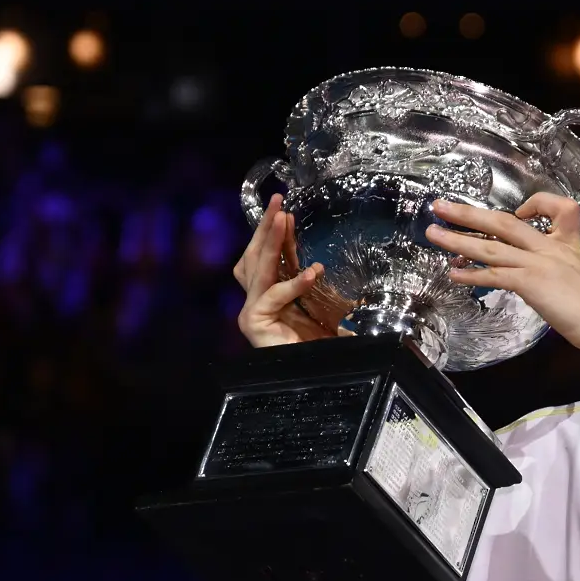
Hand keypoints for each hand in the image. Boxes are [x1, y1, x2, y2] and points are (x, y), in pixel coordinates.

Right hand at [232, 193, 337, 347]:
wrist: (317, 379)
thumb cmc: (321, 349)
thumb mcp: (322, 309)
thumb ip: (317, 287)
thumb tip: (328, 261)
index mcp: (270, 296)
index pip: (267, 258)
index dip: (273, 233)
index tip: (285, 210)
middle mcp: (256, 301)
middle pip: (255, 256)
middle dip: (266, 227)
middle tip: (278, 201)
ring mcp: (251, 312)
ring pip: (259, 269)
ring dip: (271, 242)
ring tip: (284, 219)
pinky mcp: (254, 323)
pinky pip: (274, 296)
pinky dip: (293, 284)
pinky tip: (312, 273)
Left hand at [426, 194, 579, 359]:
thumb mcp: (579, 279)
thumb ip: (556, 273)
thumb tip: (536, 282)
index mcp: (566, 244)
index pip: (555, 206)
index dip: (534, 203)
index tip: (518, 209)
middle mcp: (550, 247)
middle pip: (504, 222)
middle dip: (469, 213)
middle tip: (440, 206)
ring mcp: (539, 263)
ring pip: (491, 246)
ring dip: (457, 239)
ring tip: (433, 234)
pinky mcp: (531, 282)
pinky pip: (494, 274)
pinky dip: (471, 273)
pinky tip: (454, 274)